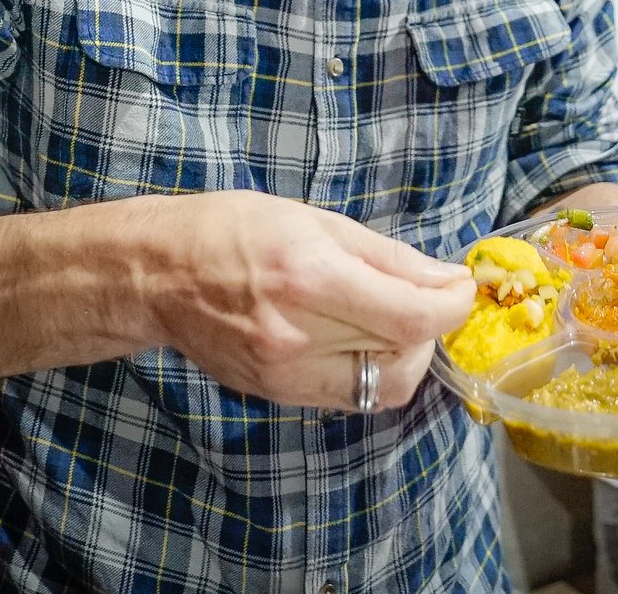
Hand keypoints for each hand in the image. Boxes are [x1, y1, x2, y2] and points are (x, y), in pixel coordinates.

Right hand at [135, 192, 474, 411]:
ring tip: (390, 319)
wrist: (156, 275)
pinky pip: (348, 395)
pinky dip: (368, 368)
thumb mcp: (317, 222)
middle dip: (430, 328)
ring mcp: (286, 376)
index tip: (461, 288)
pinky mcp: (276, 396)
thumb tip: (446, 281)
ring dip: (403, 356)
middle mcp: (300, 338)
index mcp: (311, 280)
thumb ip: (388, 258)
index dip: (452, 306)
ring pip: (381, 389)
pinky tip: (354, 336)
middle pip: (403, 358)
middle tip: (425, 298)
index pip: (412, 318)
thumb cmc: (235, 229)